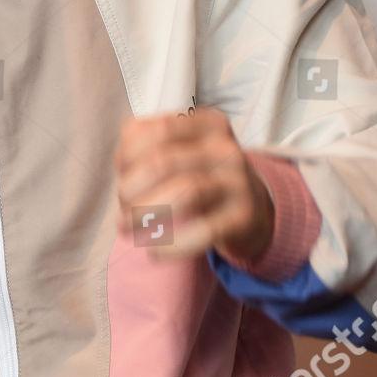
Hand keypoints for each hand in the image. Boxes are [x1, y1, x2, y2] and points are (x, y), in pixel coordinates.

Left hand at [112, 108, 274, 261]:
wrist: (255, 208)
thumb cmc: (204, 177)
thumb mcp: (185, 153)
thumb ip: (149, 152)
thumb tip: (123, 177)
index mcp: (207, 125)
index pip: (157, 131)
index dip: (128, 155)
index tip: (122, 176)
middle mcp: (225, 148)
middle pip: (164, 163)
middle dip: (130, 189)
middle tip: (122, 211)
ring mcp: (238, 181)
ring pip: (185, 192)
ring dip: (146, 213)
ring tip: (128, 229)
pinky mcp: (245, 216)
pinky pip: (206, 229)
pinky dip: (174, 243)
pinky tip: (155, 251)